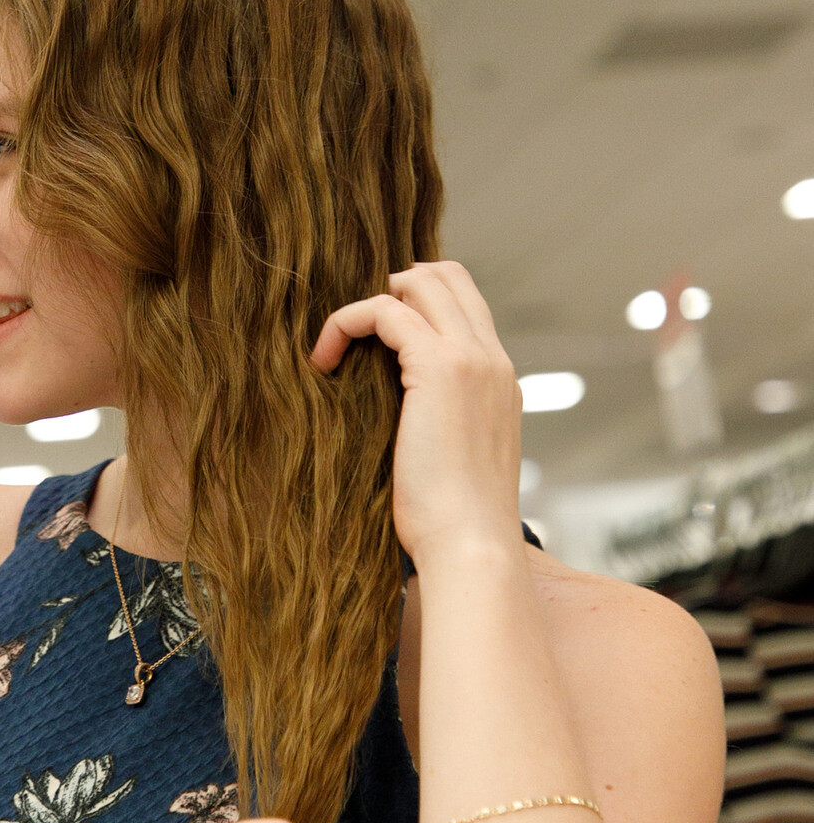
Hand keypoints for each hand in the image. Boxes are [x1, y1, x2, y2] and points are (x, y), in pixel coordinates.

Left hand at [307, 260, 523, 567]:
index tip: (371, 342)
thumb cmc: (452, 522)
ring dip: (367, 304)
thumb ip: (437, 420)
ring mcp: (471, 358)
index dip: (413, 302)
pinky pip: (384, 310)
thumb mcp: (451, 458)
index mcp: (499, 378)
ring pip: (419, 281)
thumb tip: (393, 414)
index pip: (463, 303)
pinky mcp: (440, 367)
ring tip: (335, 349)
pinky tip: (323, 362)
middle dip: (391, 290)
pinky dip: (346, 323)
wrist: (471, 547)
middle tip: (354, 337)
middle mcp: (492, 358)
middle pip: (444, 275)